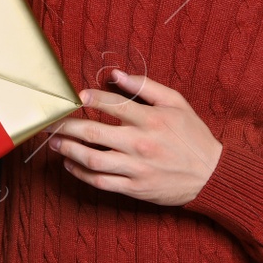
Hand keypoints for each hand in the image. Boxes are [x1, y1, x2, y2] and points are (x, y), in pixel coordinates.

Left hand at [48, 69, 223, 205]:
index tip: (73, 97)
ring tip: (54, 143)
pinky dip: (82, 173)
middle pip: (93, 133)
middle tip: (49, 121)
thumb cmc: (193, 136)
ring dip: (68, 150)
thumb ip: (146, 87)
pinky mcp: (135, 188)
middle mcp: (141, 143)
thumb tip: (116, 74)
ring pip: (92, 159)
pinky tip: (70, 165)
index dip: (89, 99)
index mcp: (151, 119)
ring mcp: (136, 168)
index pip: (111, 105)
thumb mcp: (177, 103)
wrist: (212, 176)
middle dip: (66, 126)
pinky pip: (101, 182)